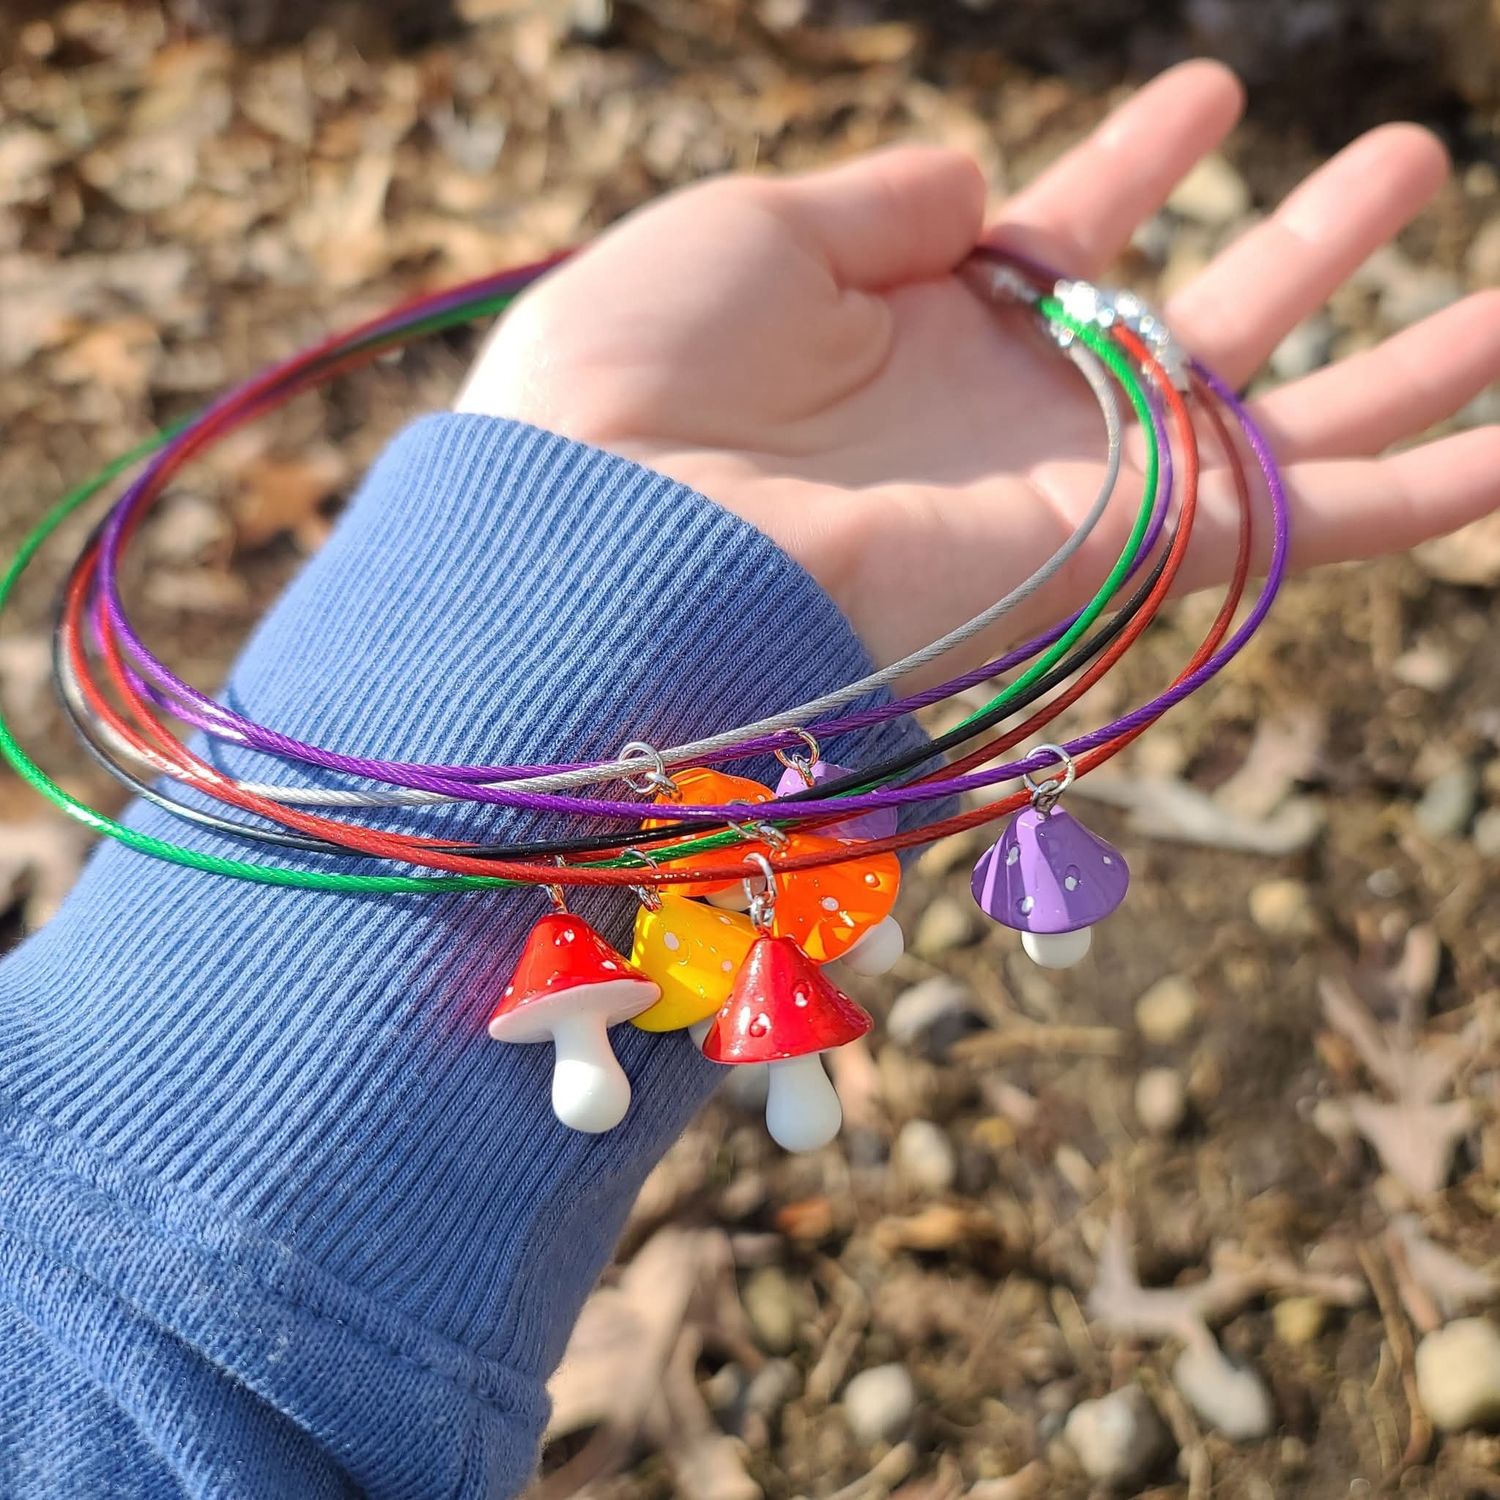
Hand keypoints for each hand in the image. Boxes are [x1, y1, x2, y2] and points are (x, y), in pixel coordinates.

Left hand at [457, 61, 1499, 672]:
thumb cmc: (636, 376)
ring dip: (1410, 354)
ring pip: (1288, 426)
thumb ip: (888, 202)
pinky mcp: (1123, 558)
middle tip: (1407, 162)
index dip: (1138, 162)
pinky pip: (1305, 524)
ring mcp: (1075, 493)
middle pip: (1197, 327)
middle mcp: (1010, 419)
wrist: (606, 536)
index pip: (1064, 240)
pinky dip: (1425, 486)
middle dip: (1301, 247)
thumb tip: (984, 177)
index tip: (1204, 98)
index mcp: (922, 332)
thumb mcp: (757, 234)